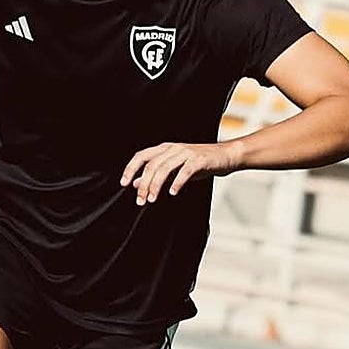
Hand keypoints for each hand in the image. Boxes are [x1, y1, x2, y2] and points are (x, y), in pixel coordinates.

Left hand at [120, 141, 239, 204]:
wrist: (224, 156)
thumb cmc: (198, 163)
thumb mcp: (174, 169)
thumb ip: (156, 175)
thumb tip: (136, 182)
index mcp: (164, 149)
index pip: (141, 156)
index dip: (131, 168)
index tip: (123, 183)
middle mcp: (173, 148)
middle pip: (152, 165)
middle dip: (144, 184)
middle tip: (140, 200)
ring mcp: (186, 153)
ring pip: (165, 168)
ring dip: (156, 185)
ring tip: (152, 199)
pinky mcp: (199, 160)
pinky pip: (185, 171)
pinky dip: (177, 182)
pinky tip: (172, 192)